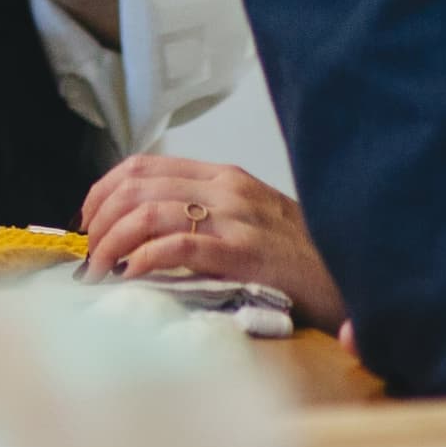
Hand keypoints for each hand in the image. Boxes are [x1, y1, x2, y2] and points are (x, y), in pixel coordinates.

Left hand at [80, 156, 348, 328]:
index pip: (143, 166)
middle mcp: (227, 190)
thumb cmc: (302, 260)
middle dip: (99, 221)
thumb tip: (144, 232)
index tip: (87, 222)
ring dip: (112, 243)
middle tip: (88, 257)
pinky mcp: (247, 254)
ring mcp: (237, 220)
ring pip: (149, 214)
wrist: (358, 279)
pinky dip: (146, 260)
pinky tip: (131, 276)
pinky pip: (180, 247)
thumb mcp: (251, 221)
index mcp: (224, 177)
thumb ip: (206, 215)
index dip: (103, 191)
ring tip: (99, 272)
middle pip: (136, 188)